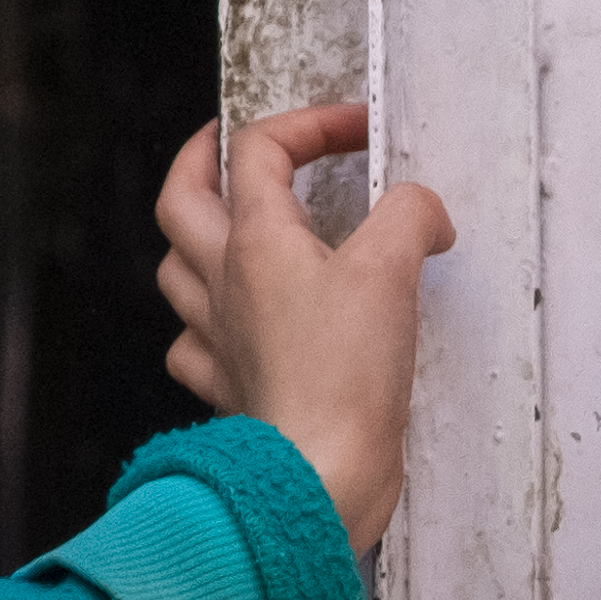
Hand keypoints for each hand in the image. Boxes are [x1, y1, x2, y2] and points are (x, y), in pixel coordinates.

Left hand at [155, 100, 454, 546]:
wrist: (318, 476)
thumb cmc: (342, 378)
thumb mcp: (392, 272)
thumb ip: (409, 217)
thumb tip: (423, 211)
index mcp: (255, 241)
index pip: (258, 150)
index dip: (309, 123)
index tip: (360, 131)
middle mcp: (223, 285)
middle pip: (181, 199)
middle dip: (202, 159)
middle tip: (230, 146)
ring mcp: (218, 340)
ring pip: (177, 271)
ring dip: (198, 240)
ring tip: (232, 232)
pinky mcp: (231, 391)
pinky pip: (194, 346)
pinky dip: (208, 326)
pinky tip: (237, 327)